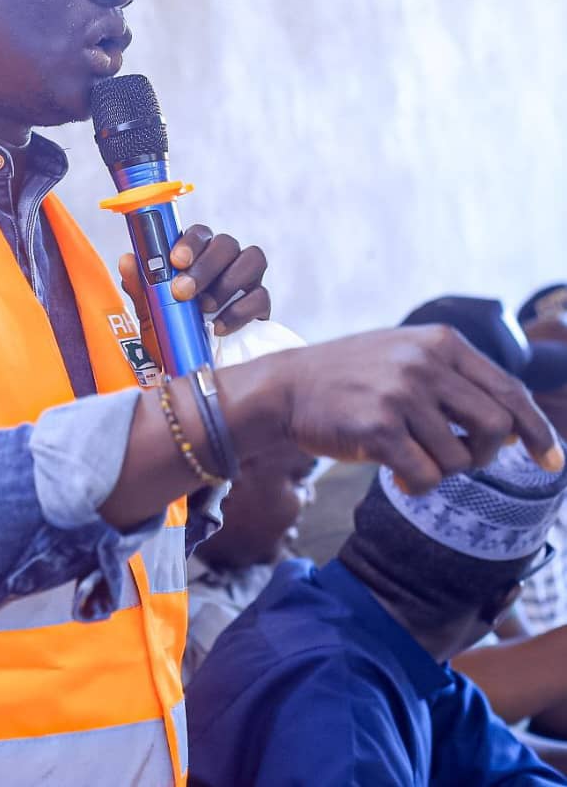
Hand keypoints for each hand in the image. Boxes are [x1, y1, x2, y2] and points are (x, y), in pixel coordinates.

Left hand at [118, 225, 268, 362]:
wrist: (189, 365)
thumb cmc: (171, 329)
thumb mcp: (149, 312)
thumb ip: (140, 286)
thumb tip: (128, 260)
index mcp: (198, 254)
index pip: (200, 232)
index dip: (191, 241)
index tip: (176, 260)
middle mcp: (225, 259)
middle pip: (226, 243)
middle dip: (205, 266)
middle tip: (182, 291)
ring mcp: (247, 279)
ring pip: (252, 260)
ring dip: (226, 283)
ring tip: (204, 307)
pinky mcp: (260, 304)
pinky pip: (261, 296)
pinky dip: (239, 311)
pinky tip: (218, 327)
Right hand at [218, 324, 563, 493]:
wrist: (286, 386)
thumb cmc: (348, 376)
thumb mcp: (404, 354)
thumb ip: (454, 377)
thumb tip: (514, 425)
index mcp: (440, 342)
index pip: (509, 390)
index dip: (537, 430)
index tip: (551, 459)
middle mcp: (425, 364)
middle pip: (495, 428)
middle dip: (483, 454)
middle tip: (459, 459)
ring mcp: (401, 395)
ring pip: (460, 459)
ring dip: (441, 469)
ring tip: (410, 457)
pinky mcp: (378, 428)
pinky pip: (427, 476)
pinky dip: (417, 483)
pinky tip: (396, 474)